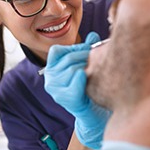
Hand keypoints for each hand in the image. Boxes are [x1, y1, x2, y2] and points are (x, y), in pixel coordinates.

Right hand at [43, 32, 109, 148]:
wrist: (93, 114)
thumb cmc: (88, 88)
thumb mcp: (85, 67)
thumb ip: (86, 51)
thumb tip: (93, 36)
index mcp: (51, 69)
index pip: (57, 51)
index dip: (74, 48)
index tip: (88, 50)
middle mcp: (49, 79)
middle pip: (68, 58)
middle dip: (85, 56)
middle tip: (99, 57)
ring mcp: (55, 90)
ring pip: (73, 68)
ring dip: (88, 67)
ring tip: (97, 70)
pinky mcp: (64, 98)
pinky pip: (76, 80)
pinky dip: (85, 78)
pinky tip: (90, 79)